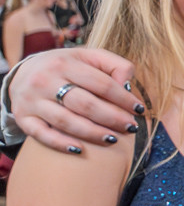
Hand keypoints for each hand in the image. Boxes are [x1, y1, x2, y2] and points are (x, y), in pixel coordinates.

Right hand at [11, 48, 140, 151]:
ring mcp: (32, 101)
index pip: (101, 83)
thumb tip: (127, 83)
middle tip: (131, 127)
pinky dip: (61, 143)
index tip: (139, 109)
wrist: (23, 73)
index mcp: (64, 63)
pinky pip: (42, 135)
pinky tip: (80, 149)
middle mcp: (45, 81)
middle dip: (112, 118)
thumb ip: (113, 65)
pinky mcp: (23, 118)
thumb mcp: (88, 56)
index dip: (123, 98)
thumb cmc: (66, 67)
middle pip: (85, 104)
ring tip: (113, 139)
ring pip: (66, 121)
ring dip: (93, 133)